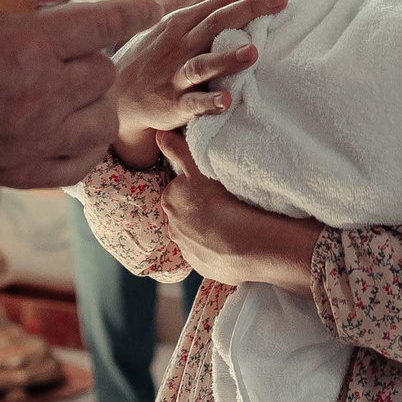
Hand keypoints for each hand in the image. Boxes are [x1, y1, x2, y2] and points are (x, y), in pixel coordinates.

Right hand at [0, 0, 159, 189]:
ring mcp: (35, 140)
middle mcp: (38, 95)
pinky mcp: (27, 174)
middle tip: (57, 49)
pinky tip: (62, 122)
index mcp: (25, 44)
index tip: (150, 9)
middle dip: (89, 54)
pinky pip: (86, 158)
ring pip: (103, 115)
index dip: (133, 12)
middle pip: (104, 69)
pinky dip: (82, 138)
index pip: (105, 24)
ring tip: (62, 87)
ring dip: (91, 97)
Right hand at [110, 0, 286, 167]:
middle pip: (217, 23)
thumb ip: (201, 19)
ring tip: (254, 52)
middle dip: (249, 10)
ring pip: (204, 64)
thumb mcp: (170, 30)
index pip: (217, 5)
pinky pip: (192, 103)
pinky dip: (209, 103)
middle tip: (280, 0)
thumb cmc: (154, 57)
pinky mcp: (172, 103)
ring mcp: (175, 74)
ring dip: (228, 58)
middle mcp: (179, 44)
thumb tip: (242, 2)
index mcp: (181, 23)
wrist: (116, 94)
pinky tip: (227, 102)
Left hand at [151, 130, 321, 294]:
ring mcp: (186, 250)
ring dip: (208, 231)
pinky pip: (207, 254)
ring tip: (230, 225)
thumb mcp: (199, 168)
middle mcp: (172, 227)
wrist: (242, 245)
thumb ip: (178, 149)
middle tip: (223, 205)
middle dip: (200, 211)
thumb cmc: (220, 201)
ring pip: (196, 235)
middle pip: (186, 214)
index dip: (197, 188)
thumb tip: (158, 134)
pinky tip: (232, 242)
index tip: (212, 188)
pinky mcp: (201, 267)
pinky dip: (216, 249)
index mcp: (170, 200)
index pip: (179, 190)